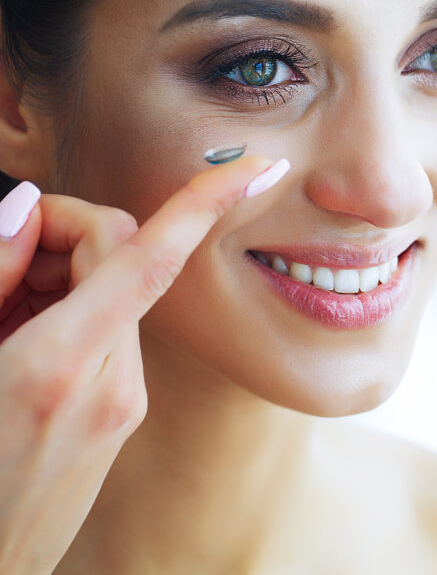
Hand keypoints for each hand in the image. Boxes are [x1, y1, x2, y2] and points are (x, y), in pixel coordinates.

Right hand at [0, 156, 287, 574]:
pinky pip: (110, 342)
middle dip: (65, 239)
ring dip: (64, 282)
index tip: (257, 165)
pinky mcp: (119, 425)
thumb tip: (34, 208)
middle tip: (0, 264)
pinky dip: (73, 321)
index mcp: (61, 367)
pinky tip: (18, 350)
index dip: (207, 201)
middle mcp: (112, 388)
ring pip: (118, 300)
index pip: (151, 258)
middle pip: (125, 263)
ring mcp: (122, 411)